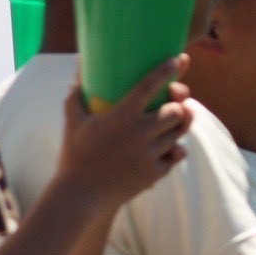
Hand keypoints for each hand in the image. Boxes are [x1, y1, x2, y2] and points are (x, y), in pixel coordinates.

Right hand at [54, 55, 192, 209]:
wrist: (81, 195)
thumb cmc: (75, 155)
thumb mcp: (73, 123)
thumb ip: (77, 96)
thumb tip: (78, 72)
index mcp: (121, 117)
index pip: (149, 86)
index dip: (166, 70)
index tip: (179, 59)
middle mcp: (139, 133)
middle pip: (176, 111)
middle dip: (180, 104)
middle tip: (178, 101)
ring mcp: (150, 153)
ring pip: (180, 133)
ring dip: (182, 124)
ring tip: (180, 118)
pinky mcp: (156, 172)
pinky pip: (177, 155)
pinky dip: (176, 149)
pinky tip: (173, 146)